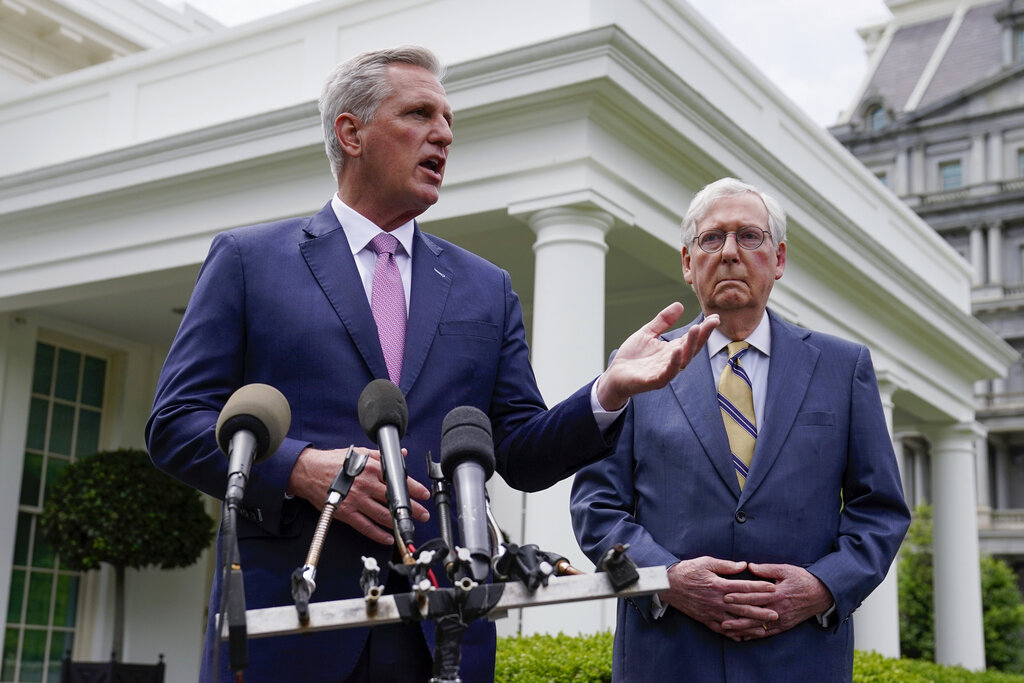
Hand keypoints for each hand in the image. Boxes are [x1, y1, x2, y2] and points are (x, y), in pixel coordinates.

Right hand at [287, 446, 429, 544]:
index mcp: (372, 468)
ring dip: (398, 522)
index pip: (398, 480)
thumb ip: (382, 456)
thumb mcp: (360, 452)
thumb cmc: (334, 462)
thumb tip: (401, 455)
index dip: (414, 488)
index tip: (424, 494)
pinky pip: (366, 526)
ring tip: (409, 526)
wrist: (309, 471)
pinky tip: (388, 537)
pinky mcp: (346, 513)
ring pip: (383, 515)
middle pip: (394, 499)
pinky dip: (378, 534)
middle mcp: (366, 485)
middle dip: (411, 508)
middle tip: (423, 515)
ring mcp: (356, 500)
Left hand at [596, 303, 718, 409]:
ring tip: (696, 329)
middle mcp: (672, 362)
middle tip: (712, 321)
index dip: (704, 329)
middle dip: (702, 335)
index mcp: (672, 350)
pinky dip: (674, 363)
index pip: (691, 339)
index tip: (715, 317)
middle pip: (692, 348)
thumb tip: (679, 304)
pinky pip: (667, 373)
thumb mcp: (648, 333)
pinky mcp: (653, 381)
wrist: (614, 376)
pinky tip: (677, 350)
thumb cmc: (632, 357)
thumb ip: (663, 321)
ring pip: (683, 360)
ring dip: (690, 345)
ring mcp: (664, 372)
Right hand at [658, 557, 776, 640]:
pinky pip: (722, 629)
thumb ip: (726, 565)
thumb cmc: (688, 570)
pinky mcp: (706, 619)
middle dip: (761, 610)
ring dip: (751, 625)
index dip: (760, 587)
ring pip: (735, 621)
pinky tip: (743, 636)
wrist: (668, 585)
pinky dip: (734, 634)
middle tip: (776, 613)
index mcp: (719, 585)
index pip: (744, 587)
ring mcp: (712, 612)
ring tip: (765, 628)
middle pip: (743, 607)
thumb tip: (744, 565)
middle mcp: (717, 601)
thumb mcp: (706, 562)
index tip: (773, 588)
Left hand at [721, 563, 832, 638]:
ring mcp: (782, 619)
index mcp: (777, 594)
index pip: (755, 596)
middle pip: (754, 614)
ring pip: (759, 626)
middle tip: (721, 618)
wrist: (821, 594)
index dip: (740, 597)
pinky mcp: (785, 626)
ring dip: (743, 629)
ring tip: (728, 631)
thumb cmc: (802, 579)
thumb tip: (749, 566)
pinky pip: (768, 633)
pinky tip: (744, 637)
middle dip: (737, 616)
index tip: (725, 597)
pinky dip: (755, 636)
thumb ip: (766, 569)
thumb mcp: (785, 570)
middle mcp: (778, 609)